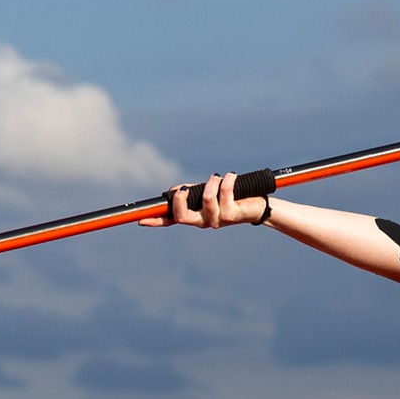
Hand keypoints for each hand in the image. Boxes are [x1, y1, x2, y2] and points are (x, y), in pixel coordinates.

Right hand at [138, 171, 266, 228]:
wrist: (258, 206)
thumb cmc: (231, 197)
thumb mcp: (208, 193)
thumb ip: (192, 192)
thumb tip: (176, 190)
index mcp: (194, 216)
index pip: (171, 220)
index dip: (156, 221)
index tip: (141, 220)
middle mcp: (203, 221)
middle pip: (182, 217)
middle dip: (180, 200)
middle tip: (184, 188)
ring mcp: (217, 220)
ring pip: (206, 200)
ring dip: (211, 183)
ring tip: (218, 176)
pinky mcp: (231, 215)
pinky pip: (224, 194)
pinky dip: (226, 181)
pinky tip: (231, 176)